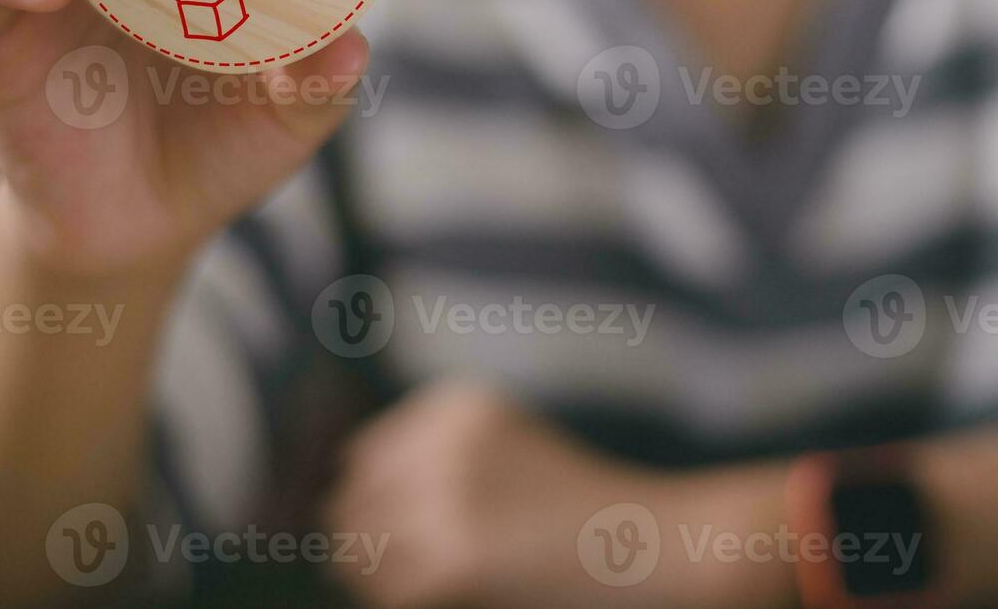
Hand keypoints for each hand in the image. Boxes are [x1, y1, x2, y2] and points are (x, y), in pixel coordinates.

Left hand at [319, 383, 795, 608]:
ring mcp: (446, 499)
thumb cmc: (587, 514)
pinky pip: (391, 595)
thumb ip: (433, 467)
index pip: (362, 460)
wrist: (662, 545)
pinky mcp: (454, 560)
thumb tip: (335, 510)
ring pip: (361, 555)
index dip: (370, 508)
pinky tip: (460, 600)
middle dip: (370, 546)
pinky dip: (408, 604)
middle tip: (421, 574)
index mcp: (455, 408)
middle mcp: (443, 442)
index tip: (405, 538)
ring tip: (445, 584)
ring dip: (387, 581)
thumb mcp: (508, 459)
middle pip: (351, 506)